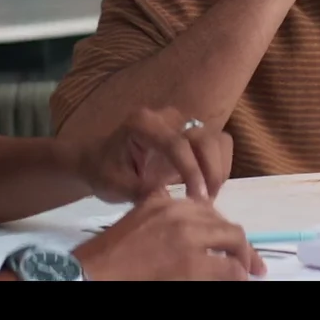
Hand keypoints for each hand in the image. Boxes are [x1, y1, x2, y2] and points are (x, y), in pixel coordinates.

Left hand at [72, 106, 232, 202]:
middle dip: (211, 171)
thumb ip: (143, 190)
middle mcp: (167, 116)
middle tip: (206, 202)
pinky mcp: (193, 133)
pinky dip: (219, 166)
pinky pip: (218, 144)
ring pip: (217, 140)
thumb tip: (173, 201)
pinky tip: (207, 188)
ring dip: (218, 169)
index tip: (197, 200)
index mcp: (143, 123)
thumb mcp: (116, 185)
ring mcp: (183, 122)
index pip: (177, 144)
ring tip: (208, 197)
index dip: (191, 171)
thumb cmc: (104, 172)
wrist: (100, 161)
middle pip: (204, 137)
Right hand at [72, 191, 264, 280]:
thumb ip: (162, 213)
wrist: (92, 273)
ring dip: (244, 258)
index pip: (208, 210)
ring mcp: (188, 238)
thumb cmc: (109, 255)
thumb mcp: (139, 220)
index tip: (230, 242)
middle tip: (251, 262)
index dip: (223, 228)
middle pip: (224, 224)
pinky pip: (228, 268)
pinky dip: (238, 275)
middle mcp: (181, 213)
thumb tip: (194, 224)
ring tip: (250, 271)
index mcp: (167, 202)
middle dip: (240, 243)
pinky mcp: (192, 264)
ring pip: (233, 241)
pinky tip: (241, 280)